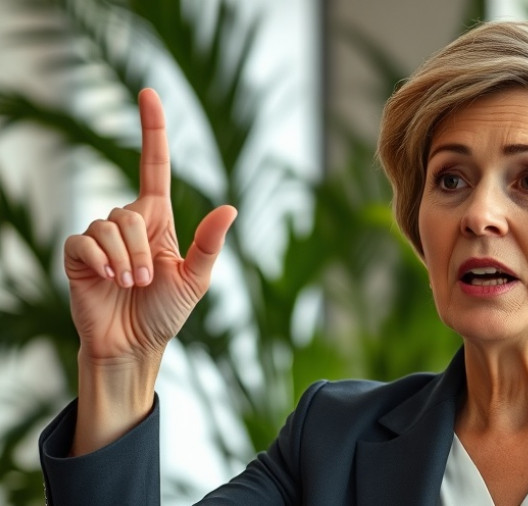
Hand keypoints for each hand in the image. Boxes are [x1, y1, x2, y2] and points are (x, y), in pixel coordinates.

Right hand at [64, 88, 236, 366]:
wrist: (134, 344)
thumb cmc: (166, 311)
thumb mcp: (196, 278)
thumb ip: (209, 244)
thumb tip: (230, 208)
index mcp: (158, 220)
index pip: (154, 164)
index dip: (152, 129)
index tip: (149, 93)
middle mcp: (128, 222)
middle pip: (130, 209)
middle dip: (141, 247)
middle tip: (147, 280)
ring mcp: (100, 238)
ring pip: (108, 225)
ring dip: (124, 258)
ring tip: (131, 284)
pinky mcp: (77, 256)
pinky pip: (84, 241)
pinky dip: (100, 261)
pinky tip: (108, 280)